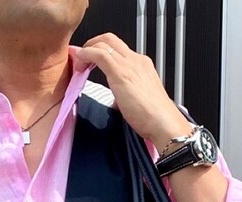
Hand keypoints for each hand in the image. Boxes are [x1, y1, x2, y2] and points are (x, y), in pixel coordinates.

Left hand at [71, 35, 190, 143]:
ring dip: (87, 50)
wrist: (163, 122)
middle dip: (92, 44)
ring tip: (79, 62)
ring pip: (104, 43)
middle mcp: (136, 60)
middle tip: (82, 57)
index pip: (118, 49)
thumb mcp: (137, 101)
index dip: (102, 51)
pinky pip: (100, 54)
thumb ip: (125, 97)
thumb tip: (116, 102)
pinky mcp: (121, 73)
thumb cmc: (153, 118)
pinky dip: (86, 54)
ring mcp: (129, 64)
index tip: (91, 60)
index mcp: (141, 65)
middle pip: (110, 39)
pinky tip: (79, 60)